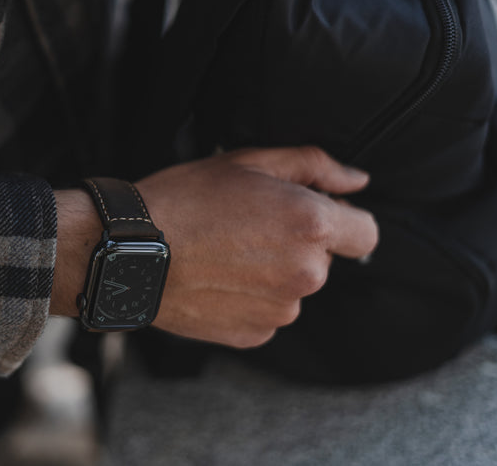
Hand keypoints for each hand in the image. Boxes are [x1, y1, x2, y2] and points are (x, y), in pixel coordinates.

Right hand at [135, 146, 377, 347]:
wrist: (129, 252)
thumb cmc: (183, 200)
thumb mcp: (247, 161)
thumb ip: (314, 166)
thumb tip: (356, 180)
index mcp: (312, 226)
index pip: (366, 232)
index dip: (344, 219)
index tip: (313, 213)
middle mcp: (306, 274)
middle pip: (324, 260)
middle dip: (297, 244)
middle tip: (247, 225)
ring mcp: (280, 311)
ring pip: (293, 288)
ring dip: (272, 273)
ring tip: (224, 254)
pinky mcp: (254, 335)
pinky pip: (267, 314)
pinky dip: (249, 299)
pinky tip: (216, 279)